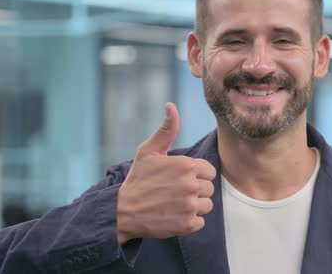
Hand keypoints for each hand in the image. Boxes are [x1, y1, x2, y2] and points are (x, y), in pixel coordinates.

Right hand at [116, 102, 215, 243]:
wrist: (122, 212)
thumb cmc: (138, 179)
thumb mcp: (149, 151)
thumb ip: (166, 129)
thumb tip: (171, 105)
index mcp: (187, 165)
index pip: (209, 171)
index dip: (196, 175)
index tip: (179, 179)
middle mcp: (191, 185)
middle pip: (209, 188)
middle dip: (195, 191)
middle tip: (174, 193)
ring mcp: (190, 205)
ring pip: (207, 205)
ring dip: (194, 206)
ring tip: (174, 204)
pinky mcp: (187, 224)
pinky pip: (201, 222)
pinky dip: (190, 222)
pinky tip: (174, 216)